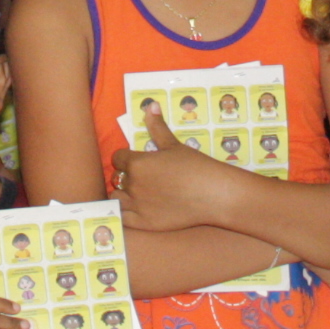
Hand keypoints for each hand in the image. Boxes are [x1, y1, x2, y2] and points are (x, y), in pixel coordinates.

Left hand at [112, 102, 253, 231]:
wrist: (213, 194)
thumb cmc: (196, 167)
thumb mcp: (174, 145)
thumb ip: (157, 127)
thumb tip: (150, 105)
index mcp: (137, 163)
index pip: (117, 158)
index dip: (125, 158)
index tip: (135, 161)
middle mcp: (133, 184)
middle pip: (117, 177)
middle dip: (126, 176)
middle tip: (142, 178)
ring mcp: (137, 205)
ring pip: (117, 197)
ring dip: (123, 194)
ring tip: (138, 194)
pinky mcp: (143, 223)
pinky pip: (123, 218)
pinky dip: (124, 213)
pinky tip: (134, 210)